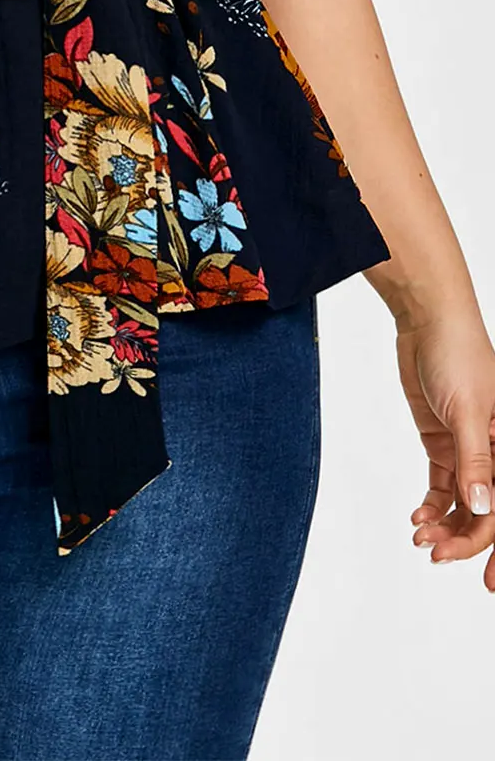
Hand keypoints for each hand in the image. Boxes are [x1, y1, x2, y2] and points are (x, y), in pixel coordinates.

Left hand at [393, 310, 494, 591]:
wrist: (428, 322)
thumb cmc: (460, 355)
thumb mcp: (471, 410)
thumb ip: (476, 461)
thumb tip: (484, 510)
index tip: (489, 581)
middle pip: (488, 512)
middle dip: (467, 541)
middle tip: (435, 557)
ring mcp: (470, 449)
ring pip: (464, 504)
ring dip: (445, 526)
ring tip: (420, 539)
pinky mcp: (444, 441)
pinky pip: (443, 485)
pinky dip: (432, 506)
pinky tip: (417, 519)